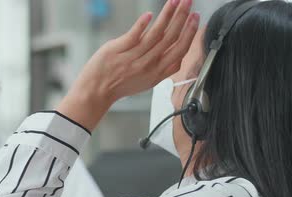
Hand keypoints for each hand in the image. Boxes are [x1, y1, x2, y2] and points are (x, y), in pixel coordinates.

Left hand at [58, 0, 198, 130]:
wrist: (96, 92)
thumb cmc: (119, 86)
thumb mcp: (147, 82)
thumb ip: (164, 70)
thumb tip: (178, 59)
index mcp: (157, 72)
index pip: (180, 50)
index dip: (190, 33)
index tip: (195, 19)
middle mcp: (148, 64)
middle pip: (170, 38)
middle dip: (182, 18)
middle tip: (189, 3)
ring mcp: (133, 57)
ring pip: (156, 33)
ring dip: (167, 15)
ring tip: (175, 1)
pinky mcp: (118, 50)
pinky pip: (134, 34)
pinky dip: (143, 24)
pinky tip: (150, 14)